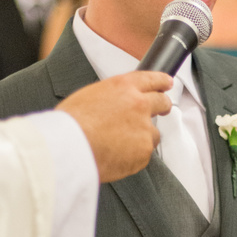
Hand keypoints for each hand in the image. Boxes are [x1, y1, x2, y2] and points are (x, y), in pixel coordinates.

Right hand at [57, 72, 171, 182]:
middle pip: (162, 102)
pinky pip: (143, 154)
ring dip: (142, 137)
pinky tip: (116, 156)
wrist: (70, 147)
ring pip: (153, 133)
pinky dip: (133, 157)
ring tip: (119, 144)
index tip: (167, 83)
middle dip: (163, 106)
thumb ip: (110, 97)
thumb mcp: (89, 96)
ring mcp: (144, 128)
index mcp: (123, 86)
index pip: (151, 79)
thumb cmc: (71, 124)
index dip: (161, 81)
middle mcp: (139, 104)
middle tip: (161, 110)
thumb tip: (115, 105)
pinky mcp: (144, 150)